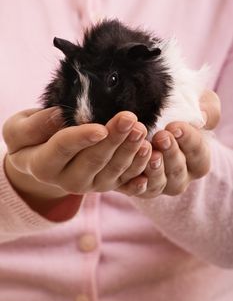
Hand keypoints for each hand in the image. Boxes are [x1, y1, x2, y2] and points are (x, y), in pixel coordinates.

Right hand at [3, 107, 151, 208]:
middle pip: (94, 160)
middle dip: (114, 140)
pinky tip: (151, 158)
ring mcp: (91, 185)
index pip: (63, 149)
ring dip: (131, 152)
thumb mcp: (18, 130)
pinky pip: (126, 181)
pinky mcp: (107, 184)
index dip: (82, 139)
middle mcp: (68, 180)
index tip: (100, 128)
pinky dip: (140, 170)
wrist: (42, 160)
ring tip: (142, 132)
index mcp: (44, 165)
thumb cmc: (30, 140)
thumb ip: (34, 126)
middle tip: (130, 120)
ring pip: (114, 170)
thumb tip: (59, 115)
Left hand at [118, 90, 220, 197]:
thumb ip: (207, 109)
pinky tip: (135, 175)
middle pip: (179, 170)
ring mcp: (160, 184)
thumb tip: (204, 117)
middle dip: (170, 153)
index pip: (198, 152)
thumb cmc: (178, 108)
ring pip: (160, 183)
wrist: (147, 117)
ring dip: (155, 169)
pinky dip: (137, 185)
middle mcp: (180, 176)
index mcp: (198, 159)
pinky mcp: (139, 187)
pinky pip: (139, 191)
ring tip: (147, 151)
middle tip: (161, 137)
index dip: (188, 140)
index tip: (174, 127)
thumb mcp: (198, 102)